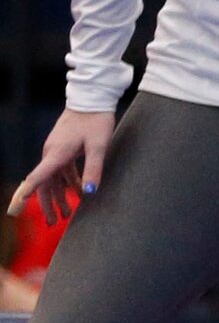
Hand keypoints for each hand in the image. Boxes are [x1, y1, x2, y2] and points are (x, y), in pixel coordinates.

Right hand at [9, 108, 114, 223]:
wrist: (91, 99)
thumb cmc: (96, 121)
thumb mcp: (99, 146)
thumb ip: (93, 169)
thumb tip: (89, 193)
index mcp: (56, 154)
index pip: (38, 178)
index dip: (27, 194)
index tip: (16, 208)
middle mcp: (52, 154)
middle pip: (45, 184)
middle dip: (48, 204)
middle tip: (52, 223)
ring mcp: (56, 151)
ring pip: (54, 179)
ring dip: (59, 196)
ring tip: (67, 214)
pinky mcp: (63, 148)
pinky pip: (62, 171)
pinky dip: (68, 183)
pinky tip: (78, 192)